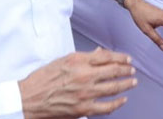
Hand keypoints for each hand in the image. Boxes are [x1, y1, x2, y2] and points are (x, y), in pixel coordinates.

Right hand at [19, 47, 135, 118]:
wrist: (29, 98)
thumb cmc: (42, 79)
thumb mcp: (62, 61)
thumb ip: (83, 57)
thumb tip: (99, 53)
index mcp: (78, 61)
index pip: (106, 56)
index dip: (120, 57)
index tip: (127, 59)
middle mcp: (84, 75)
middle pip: (113, 71)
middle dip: (126, 70)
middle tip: (132, 70)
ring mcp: (85, 93)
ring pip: (114, 87)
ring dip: (126, 84)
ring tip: (132, 82)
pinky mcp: (83, 108)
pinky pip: (107, 106)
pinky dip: (118, 103)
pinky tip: (123, 100)